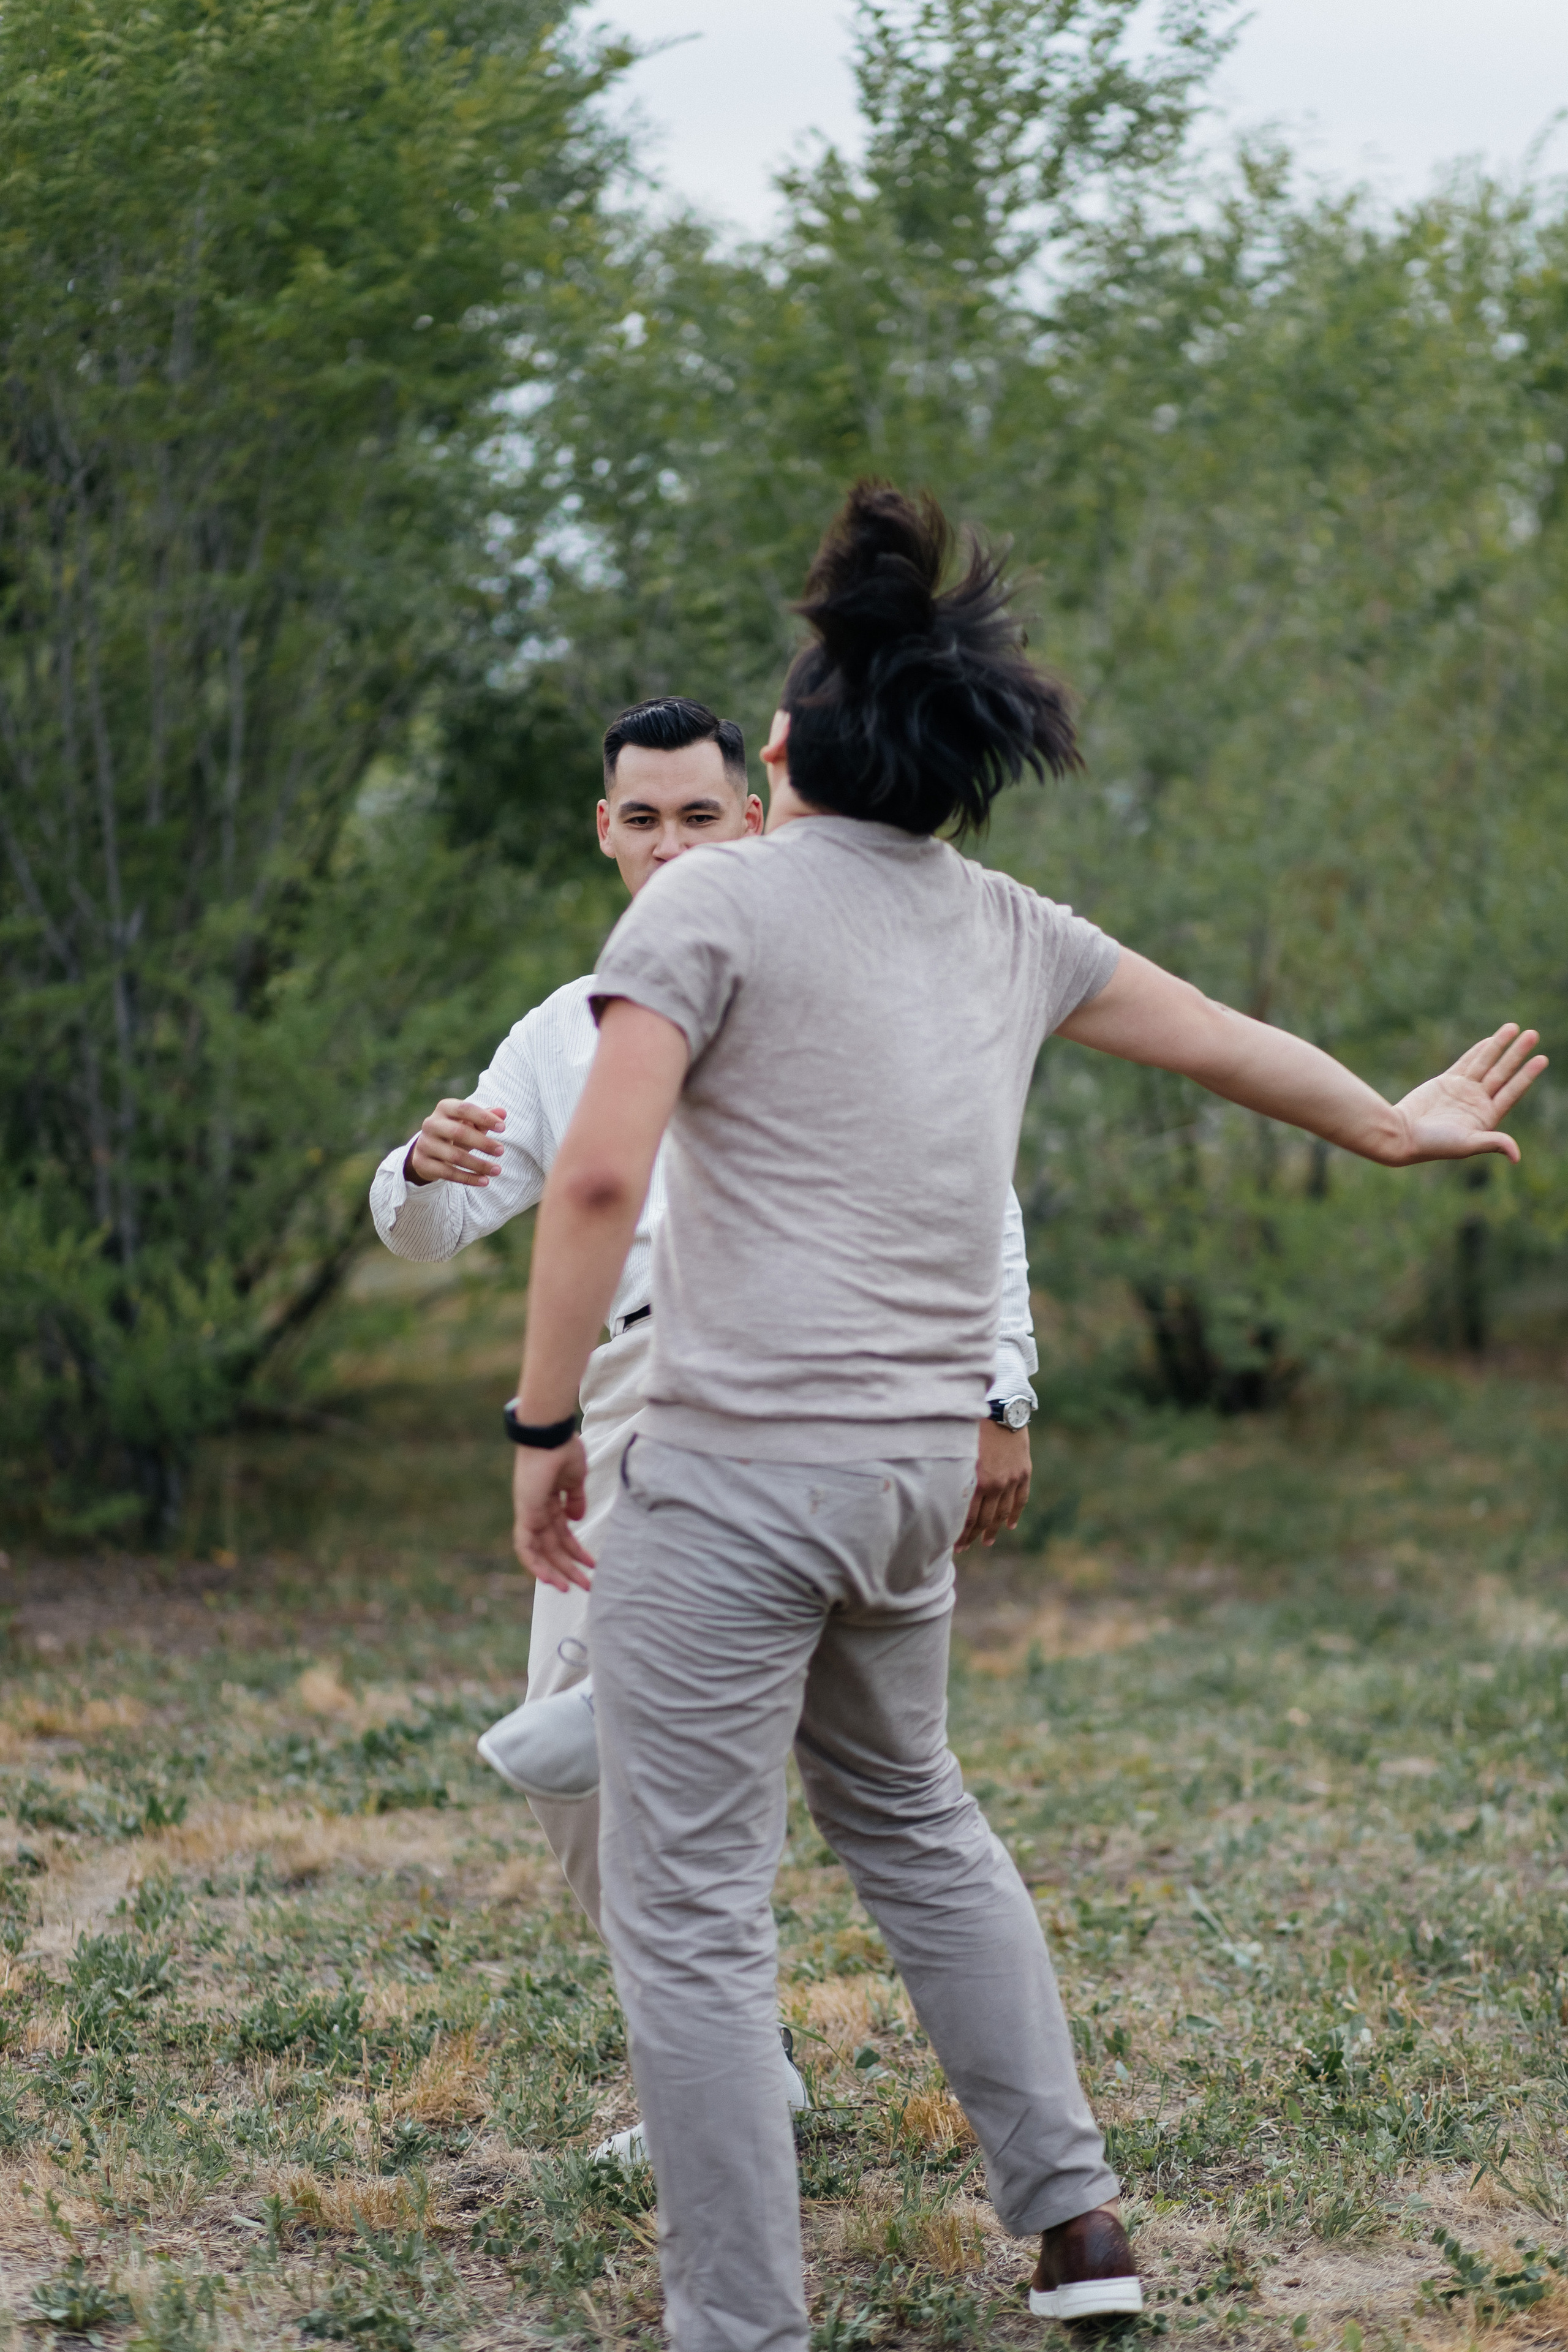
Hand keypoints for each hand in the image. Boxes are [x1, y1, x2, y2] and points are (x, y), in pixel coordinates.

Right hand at [407, 1100, 505, 1186]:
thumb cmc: (455, 1131)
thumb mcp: (469, 1123)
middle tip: (501, 1151)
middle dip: (483, 1142)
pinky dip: (468, 1178)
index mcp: (444, 1108)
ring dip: (479, 1164)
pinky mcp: (422, 1163)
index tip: (502, 1128)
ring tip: (497, 1170)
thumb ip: (485, 1118)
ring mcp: (425, 1144)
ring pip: (454, 1156)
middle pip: (458, 1132)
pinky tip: (484, 1181)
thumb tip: (503, 1112)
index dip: (484, 1117)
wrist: (428, 1149)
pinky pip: (447, 1173)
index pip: (464, 1109)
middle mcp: (431, 1124)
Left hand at [511, 1438, 593, 1591]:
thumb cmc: (564, 1449)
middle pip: (554, 1546)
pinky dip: (535, 1563)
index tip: (589, 1565)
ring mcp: (531, 1513)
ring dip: (556, 1570)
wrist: (550, 1435)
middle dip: (570, 1567)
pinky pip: (526, 1545)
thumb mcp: (576, 1479)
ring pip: (541, 1551)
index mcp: (552, 1501)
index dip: (575, 1551)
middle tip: (587, 1585)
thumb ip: (575, 1500)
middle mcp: (539, 1510)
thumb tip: (578, 1519)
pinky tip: (548, 1578)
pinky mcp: (526, 1514)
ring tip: (571, 1588)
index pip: (561, 1533)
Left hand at [956, 1418, 1031, 1552]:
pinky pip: (1021, 1499)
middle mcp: (996, 1484)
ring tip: (986, 1542)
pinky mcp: (1023, 1472)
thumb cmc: (972, 1426)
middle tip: (963, 1549)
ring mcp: (1012, 1479)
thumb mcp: (957, 1450)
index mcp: (977, 1480)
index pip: (968, 1517)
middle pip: (984, 1519)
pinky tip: (1010, 1525)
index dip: (961, 1534)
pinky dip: (1015, 1514)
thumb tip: (937, 1496)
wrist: (1002, 1407)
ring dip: (993, 1530)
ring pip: (1002, 1513)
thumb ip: (953, 1474)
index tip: (953, 1545)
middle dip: (972, 1536)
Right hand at [1388, 1025, 1546, 1165]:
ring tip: (1514, 1027)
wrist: (1402, 1135)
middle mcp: (1477, 1102)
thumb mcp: (1466, 1144)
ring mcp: (1463, 1091)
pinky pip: (1466, 1063)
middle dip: (1517, 1054)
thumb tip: (1517, 1157)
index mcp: (1486, 1117)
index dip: (1527, 1075)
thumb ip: (1493, 1143)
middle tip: (1533, 1035)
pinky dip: (1478, 1051)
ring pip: (1486, 1063)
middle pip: (1502, 1073)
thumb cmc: (1433, 1144)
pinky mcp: (1446, 1082)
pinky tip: (1490, 1040)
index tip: (1542, 1059)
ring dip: (1499, 1046)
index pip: (1512, 1091)